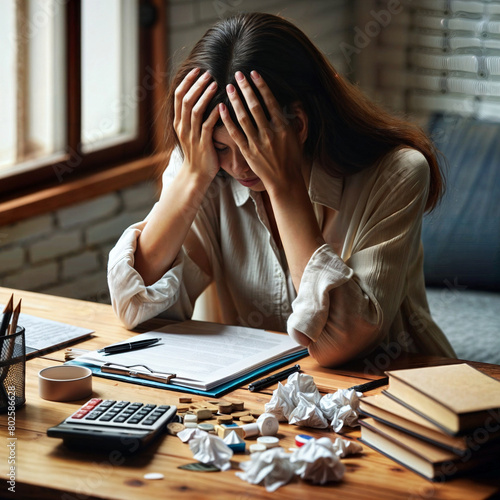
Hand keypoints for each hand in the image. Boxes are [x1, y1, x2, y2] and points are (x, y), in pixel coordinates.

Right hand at [174, 68, 219, 180]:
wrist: (196, 175)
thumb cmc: (198, 152)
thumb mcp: (191, 132)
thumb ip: (193, 117)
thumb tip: (200, 97)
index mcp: (178, 122)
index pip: (178, 96)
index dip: (187, 81)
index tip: (197, 70)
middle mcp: (183, 127)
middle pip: (186, 99)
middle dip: (197, 84)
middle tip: (208, 73)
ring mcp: (192, 136)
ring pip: (195, 110)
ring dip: (205, 95)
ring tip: (215, 84)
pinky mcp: (203, 144)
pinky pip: (207, 126)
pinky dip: (214, 114)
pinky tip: (222, 105)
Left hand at [219, 70, 306, 194]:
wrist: (285, 181)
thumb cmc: (292, 158)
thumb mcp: (297, 137)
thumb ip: (294, 118)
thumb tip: (294, 101)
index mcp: (283, 127)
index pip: (270, 101)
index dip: (261, 86)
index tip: (253, 73)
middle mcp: (270, 133)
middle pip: (255, 106)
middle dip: (246, 88)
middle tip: (237, 74)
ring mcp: (257, 143)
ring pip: (243, 117)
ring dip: (235, 100)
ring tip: (229, 87)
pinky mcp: (248, 152)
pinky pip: (235, 133)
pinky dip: (227, 120)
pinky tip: (221, 108)